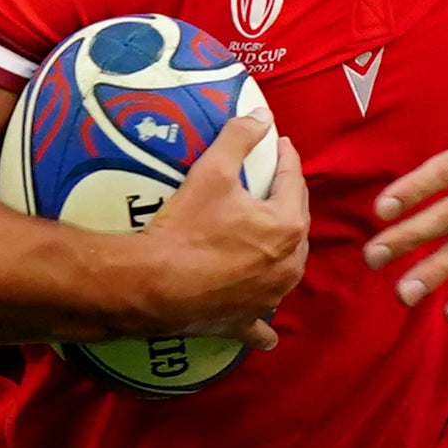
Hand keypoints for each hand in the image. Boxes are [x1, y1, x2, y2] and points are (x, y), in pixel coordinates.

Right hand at [104, 106, 307, 347]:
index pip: (293, 182)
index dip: (286, 159)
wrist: (152, 285)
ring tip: (267, 234)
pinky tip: (269, 331)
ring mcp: (270, 297)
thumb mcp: (211, 174)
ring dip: (280, 251)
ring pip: (285, 267)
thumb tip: (262, 116)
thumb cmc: (185, 228)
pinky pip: (261, 323)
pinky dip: (264, 322)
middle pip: (294, 223)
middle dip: (286, 202)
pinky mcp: (247, 320)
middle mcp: (290, 265)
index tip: (280, 145)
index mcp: (287, 226)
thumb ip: (239, 140)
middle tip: (272, 184)